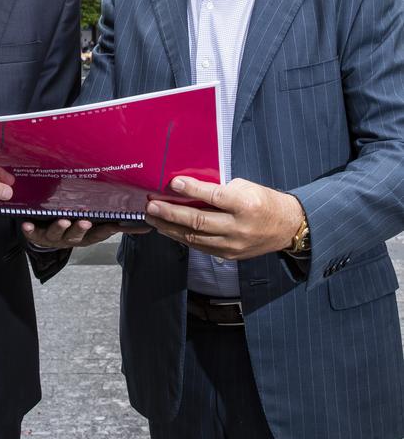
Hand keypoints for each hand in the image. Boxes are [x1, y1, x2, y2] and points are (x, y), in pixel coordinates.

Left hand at [21, 218, 149, 248]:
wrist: (46, 236)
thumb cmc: (74, 225)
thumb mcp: (93, 224)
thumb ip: (113, 221)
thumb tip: (141, 221)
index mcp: (85, 236)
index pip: (99, 234)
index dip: (107, 230)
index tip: (117, 224)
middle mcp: (70, 239)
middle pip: (77, 236)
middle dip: (81, 228)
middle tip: (85, 221)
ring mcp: (53, 238)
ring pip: (57, 234)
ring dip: (60, 227)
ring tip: (63, 220)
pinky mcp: (36, 235)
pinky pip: (33, 233)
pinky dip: (30, 230)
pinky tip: (26, 224)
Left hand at [145, 176, 303, 259]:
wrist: (286, 227)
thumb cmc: (263, 200)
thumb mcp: (245, 186)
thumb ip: (219, 188)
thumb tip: (189, 187)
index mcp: (245, 204)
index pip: (214, 196)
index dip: (191, 189)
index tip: (172, 183)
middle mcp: (238, 227)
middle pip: (199, 221)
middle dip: (171, 213)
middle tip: (151, 206)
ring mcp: (233, 244)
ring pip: (195, 237)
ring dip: (169, 227)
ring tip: (152, 217)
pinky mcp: (228, 255)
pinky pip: (200, 246)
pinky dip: (181, 237)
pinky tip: (168, 229)